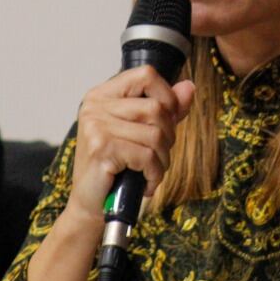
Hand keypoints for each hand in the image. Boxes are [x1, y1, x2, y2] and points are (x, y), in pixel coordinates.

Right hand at [66, 66, 195, 225]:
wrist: (90, 205)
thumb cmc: (114, 168)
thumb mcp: (141, 132)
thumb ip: (165, 109)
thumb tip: (189, 88)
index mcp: (103, 94)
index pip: (147, 75)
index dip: (167, 97)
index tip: (168, 121)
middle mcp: (96, 105)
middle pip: (156, 108)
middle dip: (168, 137)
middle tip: (156, 156)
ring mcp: (96, 125)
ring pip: (156, 134)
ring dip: (162, 159)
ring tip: (150, 171)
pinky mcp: (102, 148)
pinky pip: (147, 156)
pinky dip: (155, 174)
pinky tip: (145, 183)